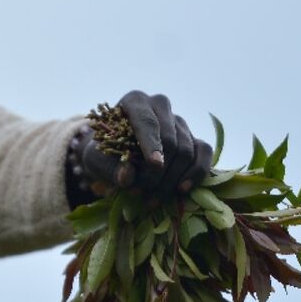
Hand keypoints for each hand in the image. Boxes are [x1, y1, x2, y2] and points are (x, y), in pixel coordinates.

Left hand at [76, 90, 212, 196]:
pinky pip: (203, 152)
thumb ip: (109, 167)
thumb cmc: (102, 153)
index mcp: (134, 102)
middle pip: (169, 139)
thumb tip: (127, 177)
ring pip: (185, 150)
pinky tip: (181, 190)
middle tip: (140, 192)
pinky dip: (195, 173)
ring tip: (150, 200)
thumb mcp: (96, 160)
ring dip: (169, 179)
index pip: (146, 121)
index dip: (151, 143)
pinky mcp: (193, 138)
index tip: (154, 164)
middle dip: (156, 171)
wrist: (112, 156)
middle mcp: (160, 106)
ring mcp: (179, 122)